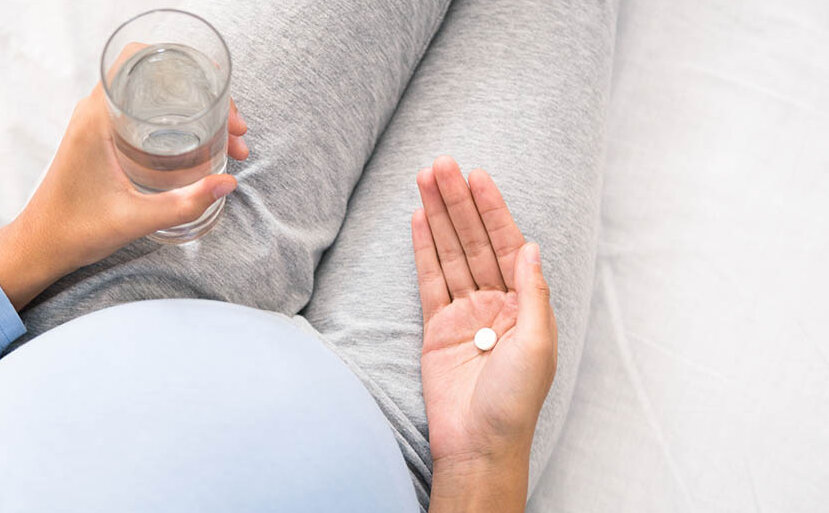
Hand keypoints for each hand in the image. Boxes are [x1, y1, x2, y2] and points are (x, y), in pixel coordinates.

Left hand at [0, 83, 248, 309]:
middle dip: (201, 94)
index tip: (216, 90)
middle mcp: (93, 113)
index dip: (183, 66)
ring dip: (191, 109)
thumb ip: (182, 204)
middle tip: (232, 126)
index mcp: (96, 119)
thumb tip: (227, 184)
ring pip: (152, 97)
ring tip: (226, 138)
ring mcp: (96, 124)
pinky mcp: (100, 139)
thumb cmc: (74, 231)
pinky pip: (142, 113)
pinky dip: (174, 121)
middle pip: (155, 78)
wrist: (40, 247)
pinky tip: (199, 144)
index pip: (137, 60)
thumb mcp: (135, 219)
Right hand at [412, 156, 556, 511]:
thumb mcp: (538, 344)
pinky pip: (428, 280)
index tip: (477, 176)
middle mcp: (494, 302)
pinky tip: (417, 220)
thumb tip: (530, 247)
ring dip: (437, 216)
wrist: (479, 442)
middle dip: (458, 202)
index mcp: (524, 304)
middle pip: (473, 241)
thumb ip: (533, 293)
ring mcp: (463, 313)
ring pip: (449, 253)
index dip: (491, 210)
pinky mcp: (435, 327)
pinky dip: (422, 249)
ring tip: (425, 179)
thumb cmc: (515, 401)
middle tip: (441, 164)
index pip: (507, 244)